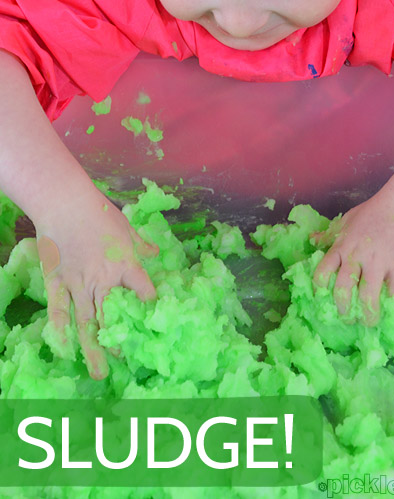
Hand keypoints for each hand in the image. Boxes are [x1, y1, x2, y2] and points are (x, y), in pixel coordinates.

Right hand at [35, 193, 157, 378]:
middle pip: (114, 317)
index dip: (150, 308)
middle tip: (126, 361)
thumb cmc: (99, 212)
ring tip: (100, 373)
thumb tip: (155, 252)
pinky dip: (61, 331)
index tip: (154, 324)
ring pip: (87, 323)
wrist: (64, 202)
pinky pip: (59, 311)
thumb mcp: (127, 228)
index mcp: (126, 265)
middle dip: (121, 341)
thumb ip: (141, 245)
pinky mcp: (57, 282)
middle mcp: (104, 279)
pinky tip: (66, 350)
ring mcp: (78, 284)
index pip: (144, 294)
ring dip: (94, 348)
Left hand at [312, 186, 393, 324]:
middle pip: (343, 291)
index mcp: (341, 247)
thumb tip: (312, 240)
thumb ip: (330, 234)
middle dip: (343, 311)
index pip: (322, 273)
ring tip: (369, 322)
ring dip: (367, 316)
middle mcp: (356, 258)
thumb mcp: (347, 220)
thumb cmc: (374, 211)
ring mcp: (379, 264)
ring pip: (368, 299)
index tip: (322, 301)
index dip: (319, 291)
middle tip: (347, 318)